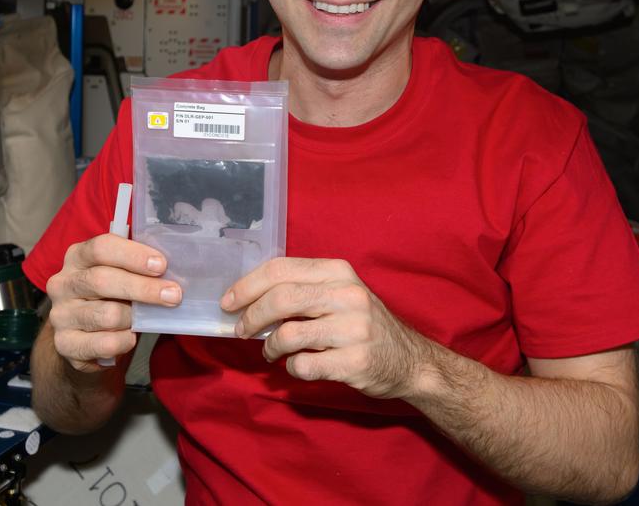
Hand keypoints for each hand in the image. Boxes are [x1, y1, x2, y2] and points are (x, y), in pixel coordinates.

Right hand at [45, 234, 182, 372]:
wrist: (84, 336)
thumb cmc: (110, 297)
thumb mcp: (119, 274)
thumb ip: (136, 268)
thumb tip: (174, 270)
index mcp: (77, 257)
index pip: (101, 248)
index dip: (133, 255)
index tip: (161, 265)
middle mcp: (63, 283)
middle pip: (102, 280)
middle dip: (143, 288)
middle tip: (173, 295)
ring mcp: (60, 315)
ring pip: (107, 315)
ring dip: (135, 318)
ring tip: (146, 320)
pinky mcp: (65, 344)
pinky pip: (105, 344)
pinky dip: (125, 342)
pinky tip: (130, 338)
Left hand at [221, 257, 429, 398]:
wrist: (410, 360)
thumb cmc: (364, 324)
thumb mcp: (340, 293)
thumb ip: (303, 289)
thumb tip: (249, 298)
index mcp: (338, 271)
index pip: (280, 269)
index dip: (247, 286)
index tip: (228, 302)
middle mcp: (347, 294)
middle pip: (281, 298)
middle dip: (251, 316)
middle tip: (240, 331)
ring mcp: (353, 329)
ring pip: (288, 334)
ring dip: (270, 347)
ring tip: (271, 352)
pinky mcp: (355, 362)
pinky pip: (303, 365)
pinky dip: (292, 368)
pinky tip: (299, 365)